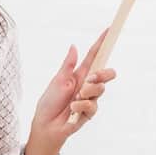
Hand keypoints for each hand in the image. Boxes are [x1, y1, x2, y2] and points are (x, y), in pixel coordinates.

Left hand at [26, 28, 116, 154]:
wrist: (46, 125)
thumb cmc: (49, 102)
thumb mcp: (58, 80)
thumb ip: (68, 65)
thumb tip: (74, 46)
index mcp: (79, 74)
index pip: (94, 56)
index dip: (102, 43)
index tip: (109, 29)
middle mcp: (87, 85)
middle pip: (106, 73)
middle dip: (103, 73)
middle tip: (91, 78)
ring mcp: (90, 98)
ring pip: (100, 89)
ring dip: (87, 92)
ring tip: (74, 98)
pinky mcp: (90, 112)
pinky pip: (93, 105)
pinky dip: (81, 105)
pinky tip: (72, 109)